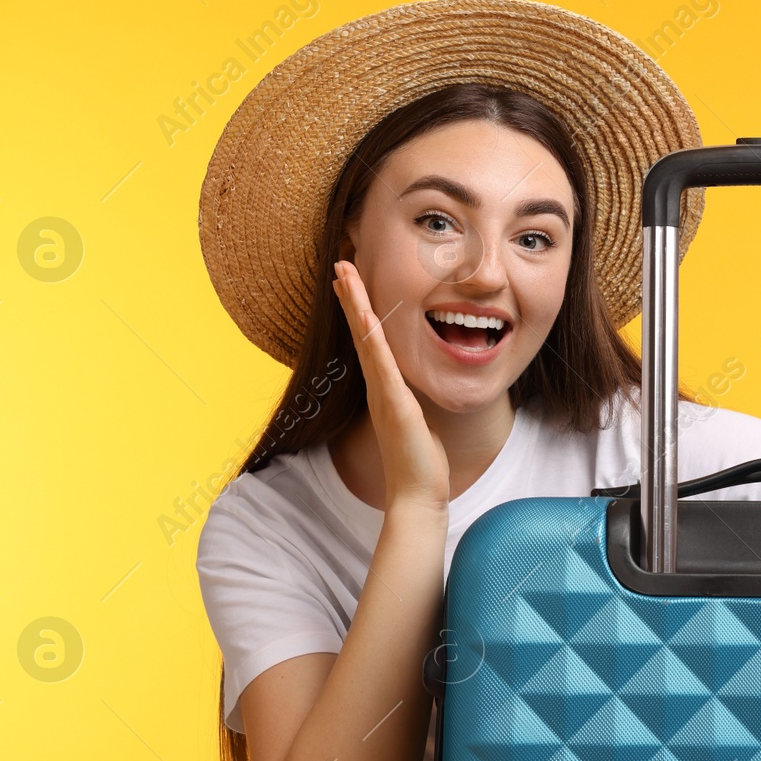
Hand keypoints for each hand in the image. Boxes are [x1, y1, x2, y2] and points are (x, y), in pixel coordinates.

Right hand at [332, 260, 448, 512]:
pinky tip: (366, 316)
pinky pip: (381, 365)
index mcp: (386, 388)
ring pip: (366, 340)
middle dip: (351, 297)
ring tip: (344, 275)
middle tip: (339, 264)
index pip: (370, 340)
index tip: (351, 282)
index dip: (361, 309)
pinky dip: (372, 339)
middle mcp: (379, 387)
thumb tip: (417, 393)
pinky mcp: (394, 405)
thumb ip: (413, 403)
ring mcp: (384, 394)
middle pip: (361, 332)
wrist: (418, 496)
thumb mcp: (419, 422)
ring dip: (355, 306)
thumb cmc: (421, 463)